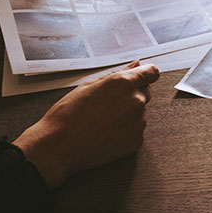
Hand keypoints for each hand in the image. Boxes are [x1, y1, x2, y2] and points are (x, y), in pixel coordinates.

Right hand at [13, 61, 159, 188]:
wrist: (59, 147)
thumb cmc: (68, 115)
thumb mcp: (89, 85)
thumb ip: (118, 74)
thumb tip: (135, 65)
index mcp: (124, 83)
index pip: (151, 72)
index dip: (146, 73)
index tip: (142, 76)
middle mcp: (136, 101)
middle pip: (145, 92)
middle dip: (132, 94)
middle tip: (108, 103)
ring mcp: (138, 123)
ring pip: (139, 112)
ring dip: (128, 113)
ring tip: (102, 120)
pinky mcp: (136, 140)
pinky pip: (136, 130)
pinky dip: (125, 130)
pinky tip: (106, 132)